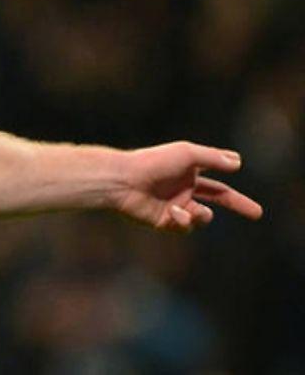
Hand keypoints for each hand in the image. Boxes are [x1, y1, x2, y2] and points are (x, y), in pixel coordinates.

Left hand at [114, 141, 262, 232]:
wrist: (123, 181)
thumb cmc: (153, 162)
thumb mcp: (187, 155)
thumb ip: (213, 158)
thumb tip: (238, 162)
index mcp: (188, 169)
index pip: (216, 171)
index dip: (228, 170)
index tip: (238, 166)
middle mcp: (183, 187)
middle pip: (218, 197)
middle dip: (239, 204)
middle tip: (258, 213)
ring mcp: (175, 204)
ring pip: (203, 217)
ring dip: (202, 216)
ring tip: (190, 211)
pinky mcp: (164, 221)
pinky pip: (186, 227)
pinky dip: (185, 221)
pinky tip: (175, 213)